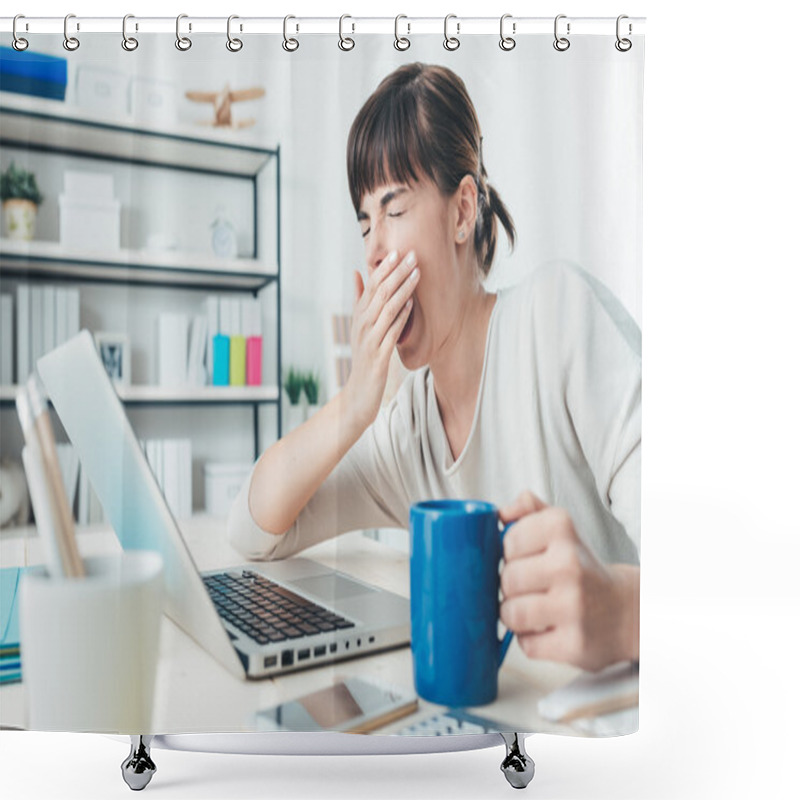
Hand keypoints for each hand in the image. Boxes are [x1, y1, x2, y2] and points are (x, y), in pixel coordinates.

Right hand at [343, 249, 419, 429]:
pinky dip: (401, 317)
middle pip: (380, 293)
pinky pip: (391, 332)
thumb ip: (360, 299)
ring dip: (402, 289)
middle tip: (413, 254)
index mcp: (359, 315)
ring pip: (386, 309)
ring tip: (417, 273)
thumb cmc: (364, 357)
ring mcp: (369, 340)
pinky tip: (411, 304)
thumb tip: (356, 272)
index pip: (371, 286)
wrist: (358, 393)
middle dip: (397, 273)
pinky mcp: (378, 356)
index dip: (385, 268)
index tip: (399, 251)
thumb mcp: (359, 327)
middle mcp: (362, 324)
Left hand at [499, 491, 639, 671]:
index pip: (508, 540)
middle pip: (508, 578)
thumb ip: (530, 511)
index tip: (526, 557)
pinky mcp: (574, 643)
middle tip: (531, 586)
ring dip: (516, 614)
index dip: (511, 553)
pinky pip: (526, 643)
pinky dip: (531, 639)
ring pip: (511, 612)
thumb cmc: (583, 569)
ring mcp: (573, 606)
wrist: (626, 611)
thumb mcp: (562, 529)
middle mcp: (570, 565)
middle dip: (512, 586)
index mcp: (562, 529)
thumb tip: (500, 513)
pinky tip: (548, 628)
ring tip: (535, 608)